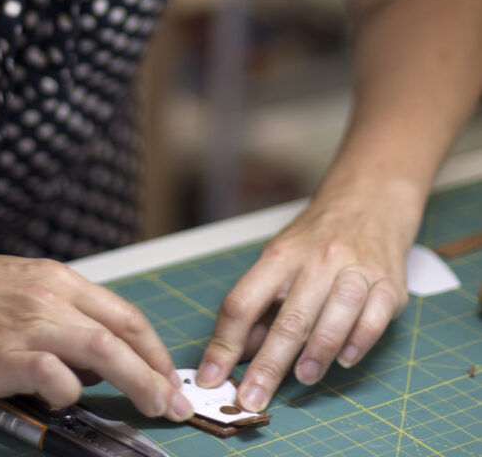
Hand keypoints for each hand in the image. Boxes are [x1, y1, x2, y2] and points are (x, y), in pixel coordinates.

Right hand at [0, 209, 192, 420]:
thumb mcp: (18, 285)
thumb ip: (57, 313)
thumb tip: (89, 359)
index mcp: (58, 279)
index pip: (124, 313)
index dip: (153, 347)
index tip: (167, 373)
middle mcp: (53, 297)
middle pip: (125, 333)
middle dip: (158, 371)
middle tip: (175, 402)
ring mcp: (31, 324)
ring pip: (106, 351)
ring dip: (139, 382)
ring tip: (154, 407)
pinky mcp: (7, 355)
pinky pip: (57, 378)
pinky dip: (70, 394)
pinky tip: (65, 401)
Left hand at [196, 193, 410, 410]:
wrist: (369, 200)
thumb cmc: (317, 237)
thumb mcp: (279, 259)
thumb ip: (259, 307)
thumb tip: (233, 355)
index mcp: (280, 256)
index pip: (243, 302)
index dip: (223, 344)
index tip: (211, 377)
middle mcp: (316, 260)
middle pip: (289, 317)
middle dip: (268, 365)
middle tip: (253, 400)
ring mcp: (354, 269)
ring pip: (335, 314)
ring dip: (318, 351)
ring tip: (303, 379)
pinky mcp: (388, 283)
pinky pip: (374, 316)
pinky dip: (359, 340)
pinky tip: (346, 358)